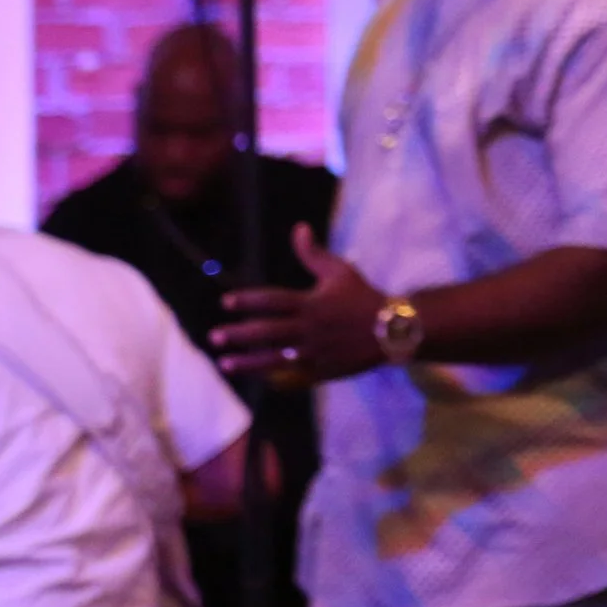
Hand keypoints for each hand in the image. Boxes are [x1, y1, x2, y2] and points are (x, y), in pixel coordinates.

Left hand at [211, 223, 386, 382]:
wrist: (390, 329)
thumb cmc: (362, 296)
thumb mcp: (340, 271)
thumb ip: (313, 253)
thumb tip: (298, 227)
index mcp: (311, 303)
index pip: (272, 300)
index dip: (247, 300)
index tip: (226, 302)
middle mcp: (308, 328)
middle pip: (267, 332)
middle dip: (239, 335)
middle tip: (215, 337)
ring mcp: (313, 352)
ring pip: (274, 358)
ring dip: (247, 362)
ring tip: (224, 363)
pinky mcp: (321, 369)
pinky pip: (291, 375)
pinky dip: (272, 377)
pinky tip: (256, 379)